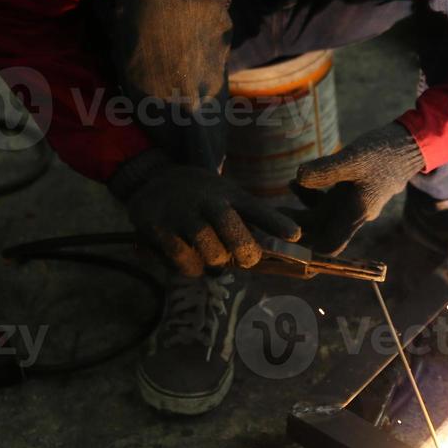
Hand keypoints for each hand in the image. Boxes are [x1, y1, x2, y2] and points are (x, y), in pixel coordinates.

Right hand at [118, 155, 301, 275]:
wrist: (152, 181)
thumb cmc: (201, 196)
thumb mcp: (227, 196)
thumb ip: (250, 218)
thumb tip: (285, 242)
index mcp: (227, 193)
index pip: (255, 207)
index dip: (275, 222)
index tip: (295, 235)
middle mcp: (205, 200)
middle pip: (230, 228)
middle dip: (244, 249)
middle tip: (248, 259)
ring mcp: (180, 213)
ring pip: (208, 250)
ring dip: (216, 262)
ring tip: (215, 259)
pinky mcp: (157, 228)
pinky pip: (182, 260)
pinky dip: (191, 267)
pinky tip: (191, 259)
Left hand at [293, 123, 424, 255]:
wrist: (410, 144)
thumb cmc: (386, 153)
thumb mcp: (354, 158)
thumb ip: (326, 170)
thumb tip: (298, 178)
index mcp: (356, 213)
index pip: (329, 245)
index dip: (306, 246)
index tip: (284, 232)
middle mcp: (353, 213)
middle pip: (319, 232)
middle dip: (295, 225)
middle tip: (270, 215)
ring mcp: (351, 203)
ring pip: (320, 215)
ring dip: (299, 210)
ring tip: (281, 195)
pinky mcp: (351, 191)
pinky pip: (325, 200)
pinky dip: (310, 193)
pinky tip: (296, 182)